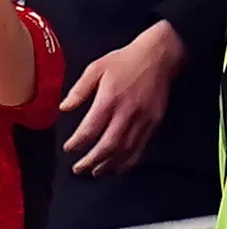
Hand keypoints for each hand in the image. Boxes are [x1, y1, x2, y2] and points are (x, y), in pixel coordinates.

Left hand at [61, 20, 186, 175]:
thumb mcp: (96, 68)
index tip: (69, 148)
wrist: (160, 56)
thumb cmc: (125, 60)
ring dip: (109, 165)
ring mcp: (143, 119)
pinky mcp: (155, 121)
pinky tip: (120, 166)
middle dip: (91, 161)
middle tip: (79, 169)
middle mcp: (127, 112)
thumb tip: (64, 108)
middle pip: (108, 146)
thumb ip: (80, 90)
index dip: (77, 143)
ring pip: (125, 150)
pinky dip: (129, 160)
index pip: (90, 129)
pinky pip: (142, 146)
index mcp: (110, 99)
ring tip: (96, 172)